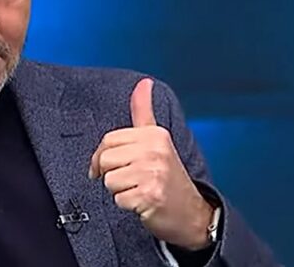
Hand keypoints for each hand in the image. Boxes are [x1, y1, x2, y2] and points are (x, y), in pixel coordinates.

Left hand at [88, 78, 213, 249]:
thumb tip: (144, 82)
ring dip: (119, 191)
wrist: (190, 212)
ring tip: (138, 189)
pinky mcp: (150, 195)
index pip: (108, 140)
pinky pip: (118, 199)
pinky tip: (142, 202)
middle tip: (130, 179)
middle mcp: (155, 150)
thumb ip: (143, 110)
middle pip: (104, 160)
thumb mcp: (157, 139)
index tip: (113, 165)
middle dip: (111, 174)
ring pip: (109, 181)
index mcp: (154, 134)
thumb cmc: (166, 176)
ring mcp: (154, 173)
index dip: (103, 156)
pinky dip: (127, 205)